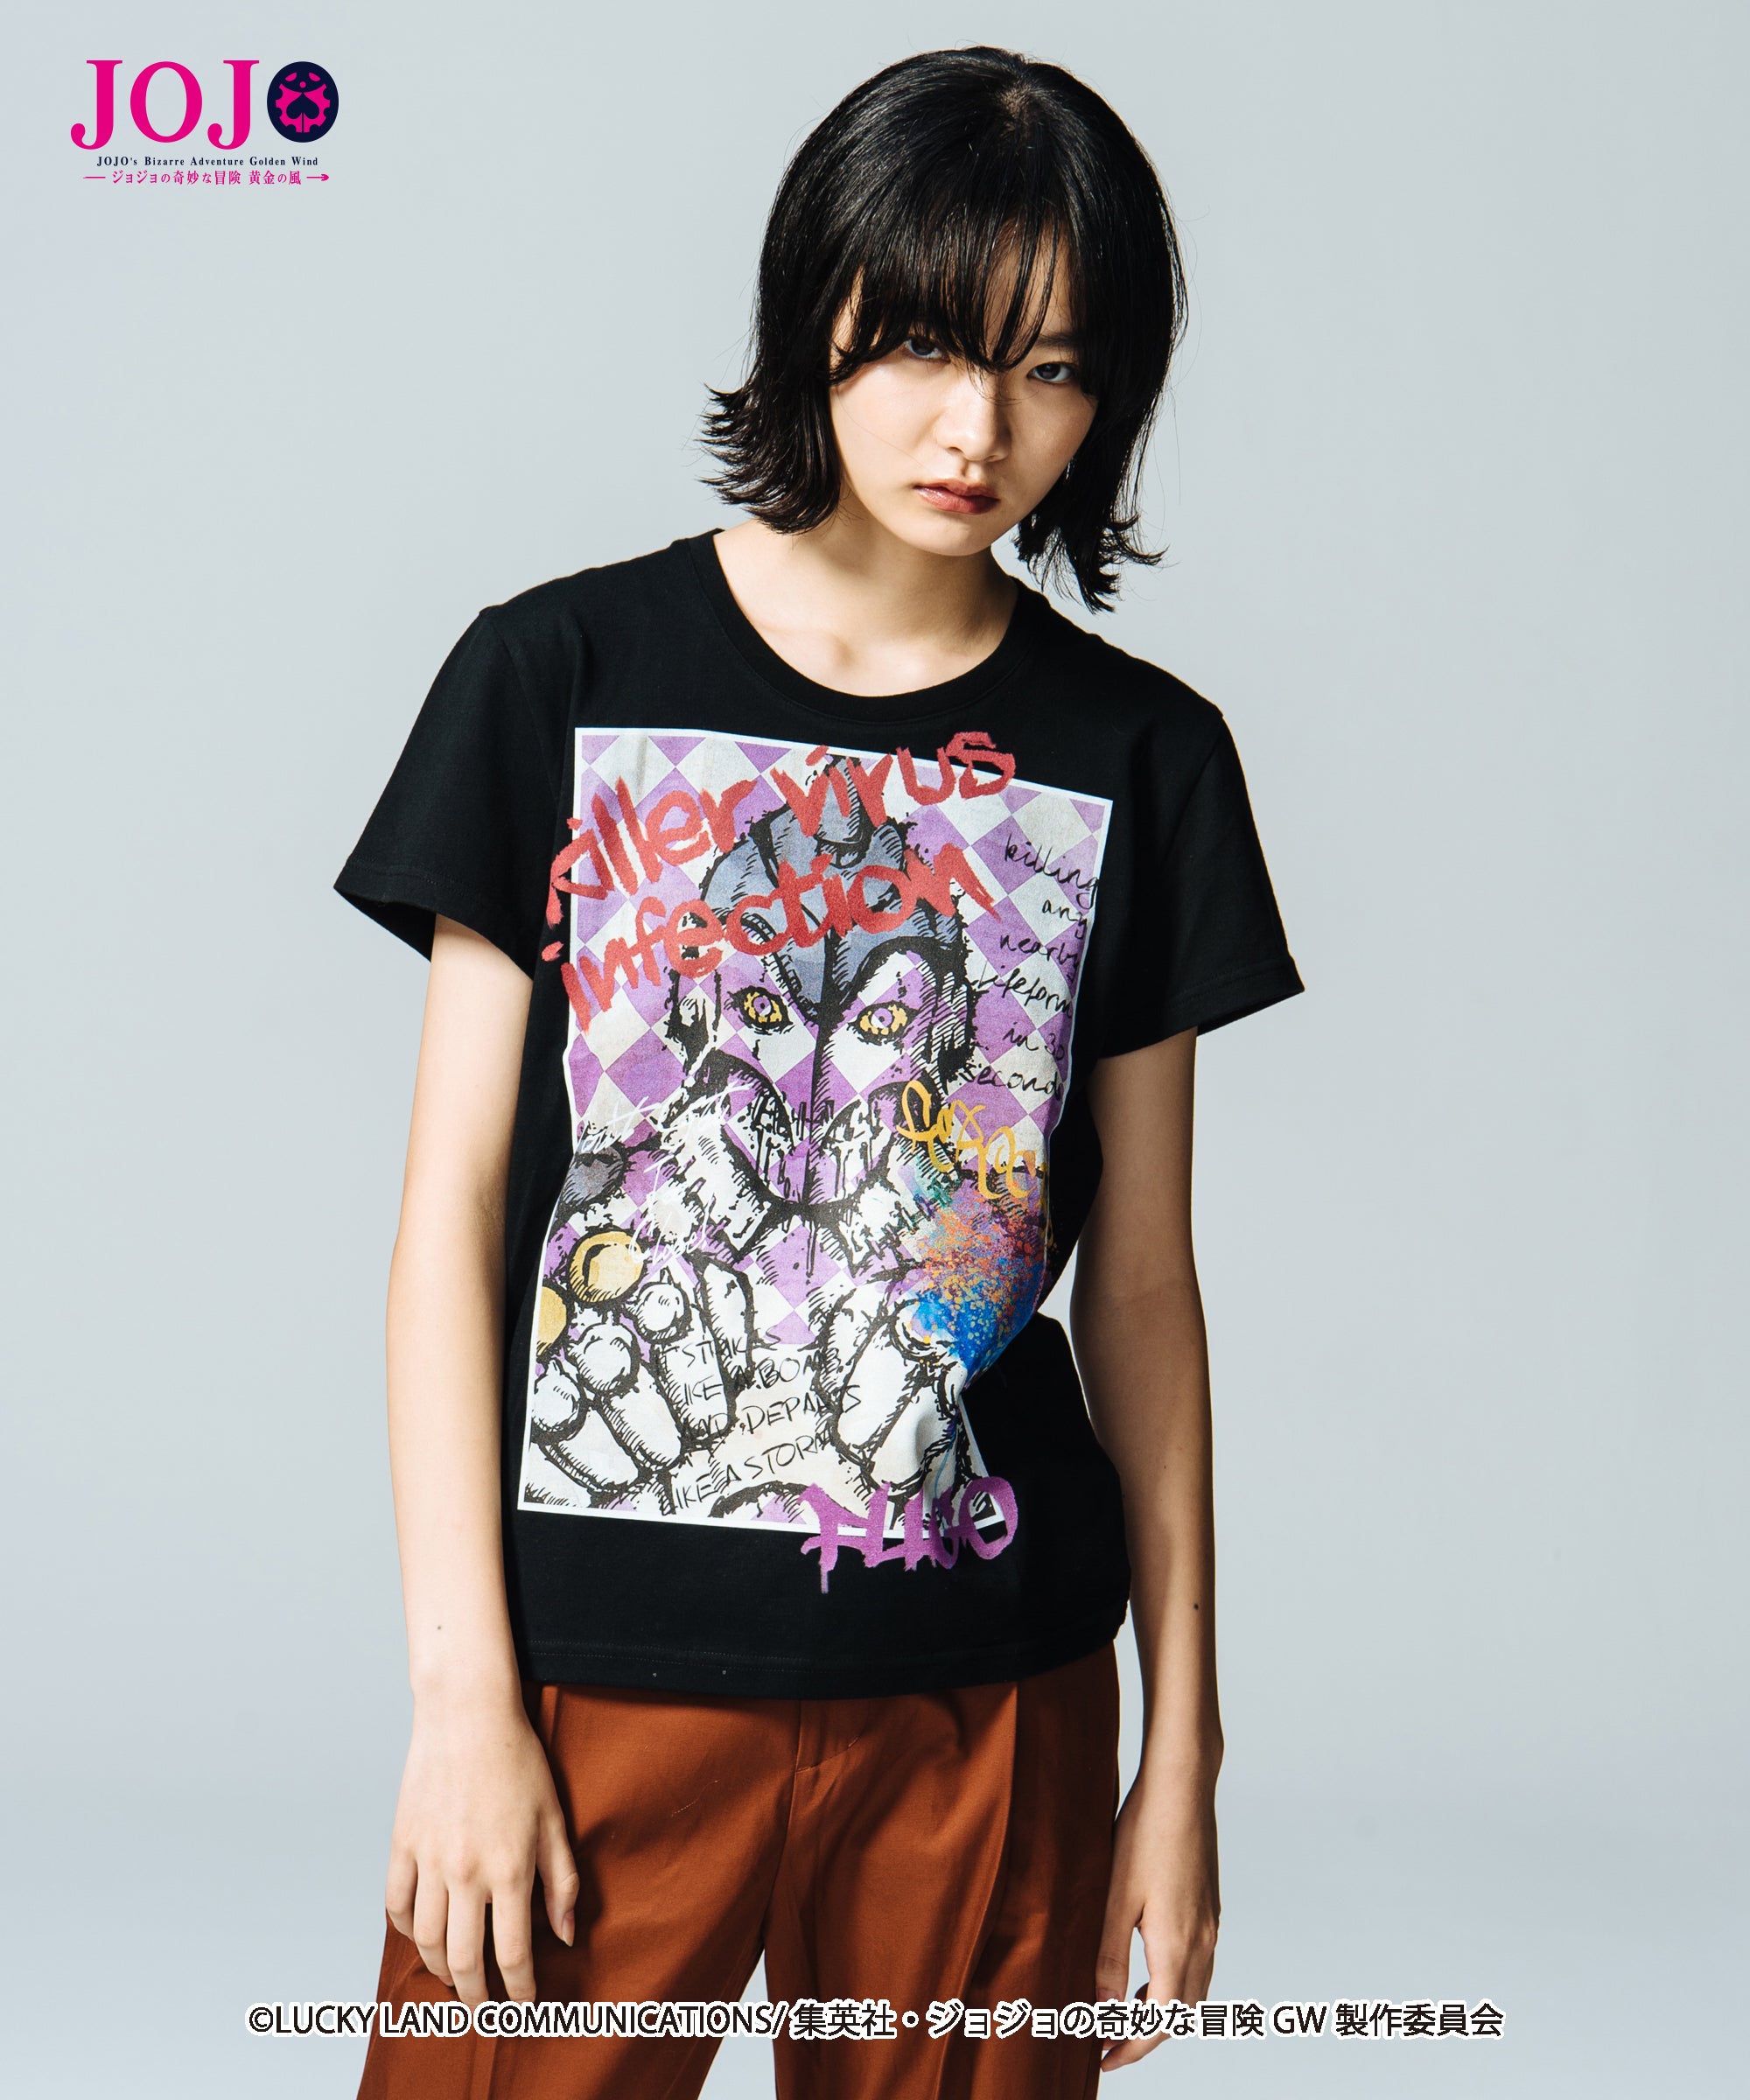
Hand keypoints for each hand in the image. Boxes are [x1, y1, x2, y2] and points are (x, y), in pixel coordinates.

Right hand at [384, 1688, 579, 2005]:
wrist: (467, 1716)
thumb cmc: (517, 1761)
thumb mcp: (554, 1819)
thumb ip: (562, 1881)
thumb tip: (566, 1934)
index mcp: (510, 1868)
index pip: (513, 1952)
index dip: (519, 1988)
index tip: (523, 2002)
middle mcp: (466, 1873)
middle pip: (464, 1960)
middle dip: (475, 1996)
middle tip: (483, 2009)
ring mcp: (429, 1860)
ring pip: (427, 1941)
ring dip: (441, 1970)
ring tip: (454, 1978)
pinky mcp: (402, 1845)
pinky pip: (396, 1906)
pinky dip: (407, 1931)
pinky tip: (423, 1935)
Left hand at [1093, 1764, 1219, 2069]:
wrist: (1182, 1785)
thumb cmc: (1145, 1834)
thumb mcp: (1114, 1896)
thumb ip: (1108, 1957)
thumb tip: (1102, 2008)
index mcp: (1177, 1945)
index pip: (1159, 2021)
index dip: (1132, 2048)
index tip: (1104, 2061)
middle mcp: (1202, 1941)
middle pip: (1182, 2014)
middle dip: (1148, 2036)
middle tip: (1109, 2043)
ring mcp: (1211, 1923)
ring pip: (1193, 1990)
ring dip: (1162, 2010)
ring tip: (1124, 2011)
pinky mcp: (1210, 1906)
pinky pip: (1199, 1964)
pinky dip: (1174, 1982)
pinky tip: (1149, 1967)